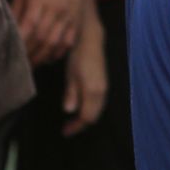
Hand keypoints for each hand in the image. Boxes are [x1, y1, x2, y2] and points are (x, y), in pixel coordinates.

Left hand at [11, 0, 84, 64]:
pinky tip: (48, 57)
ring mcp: (68, 17)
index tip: (11, 50)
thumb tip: (6, 29)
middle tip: (20, 61)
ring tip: (32, 63)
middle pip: (41, 37)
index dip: (21, 40)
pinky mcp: (76, 22)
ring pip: (54, 43)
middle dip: (29, 52)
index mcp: (39, 0)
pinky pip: (67, 42)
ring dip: (41, 56)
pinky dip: (57, 53)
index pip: (29, 24)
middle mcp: (55, 9)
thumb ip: (15, 10)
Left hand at [62, 0, 107, 136]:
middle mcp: (102, 91)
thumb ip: (72, 92)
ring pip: (97, 110)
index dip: (76, 127)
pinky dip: (89, 109)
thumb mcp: (71, 73)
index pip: (88, 117)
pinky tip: (79, 107)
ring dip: (86, 117)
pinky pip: (98, 102)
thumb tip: (70, 110)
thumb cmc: (78, 54)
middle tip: (67, 128)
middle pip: (94, 116)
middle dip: (81, 124)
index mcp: (94, 89)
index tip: (64, 131)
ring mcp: (105, 87)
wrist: (91, 38)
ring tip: (72, 120)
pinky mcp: (103, 83)